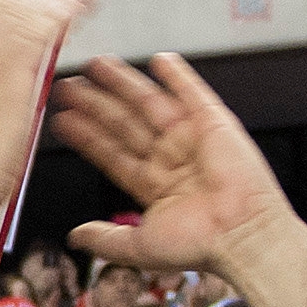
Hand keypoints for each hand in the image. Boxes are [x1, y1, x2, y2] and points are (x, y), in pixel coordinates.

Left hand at [53, 50, 293, 276]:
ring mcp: (191, 139)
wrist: (242, 234)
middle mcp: (171, 159)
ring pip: (149, 103)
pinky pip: (193, 92)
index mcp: (155, 186)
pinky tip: (159, 60)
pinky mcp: (215, 123)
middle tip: (70, 85)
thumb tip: (76, 237)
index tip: (64, 119)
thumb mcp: (140, 246)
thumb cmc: (200, 245)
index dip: (87, 136)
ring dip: (123, 84)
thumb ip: (105, 238)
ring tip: (98, 65)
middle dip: (96, 103)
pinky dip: (177, 75)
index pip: (111, 153)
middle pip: (125, 123)